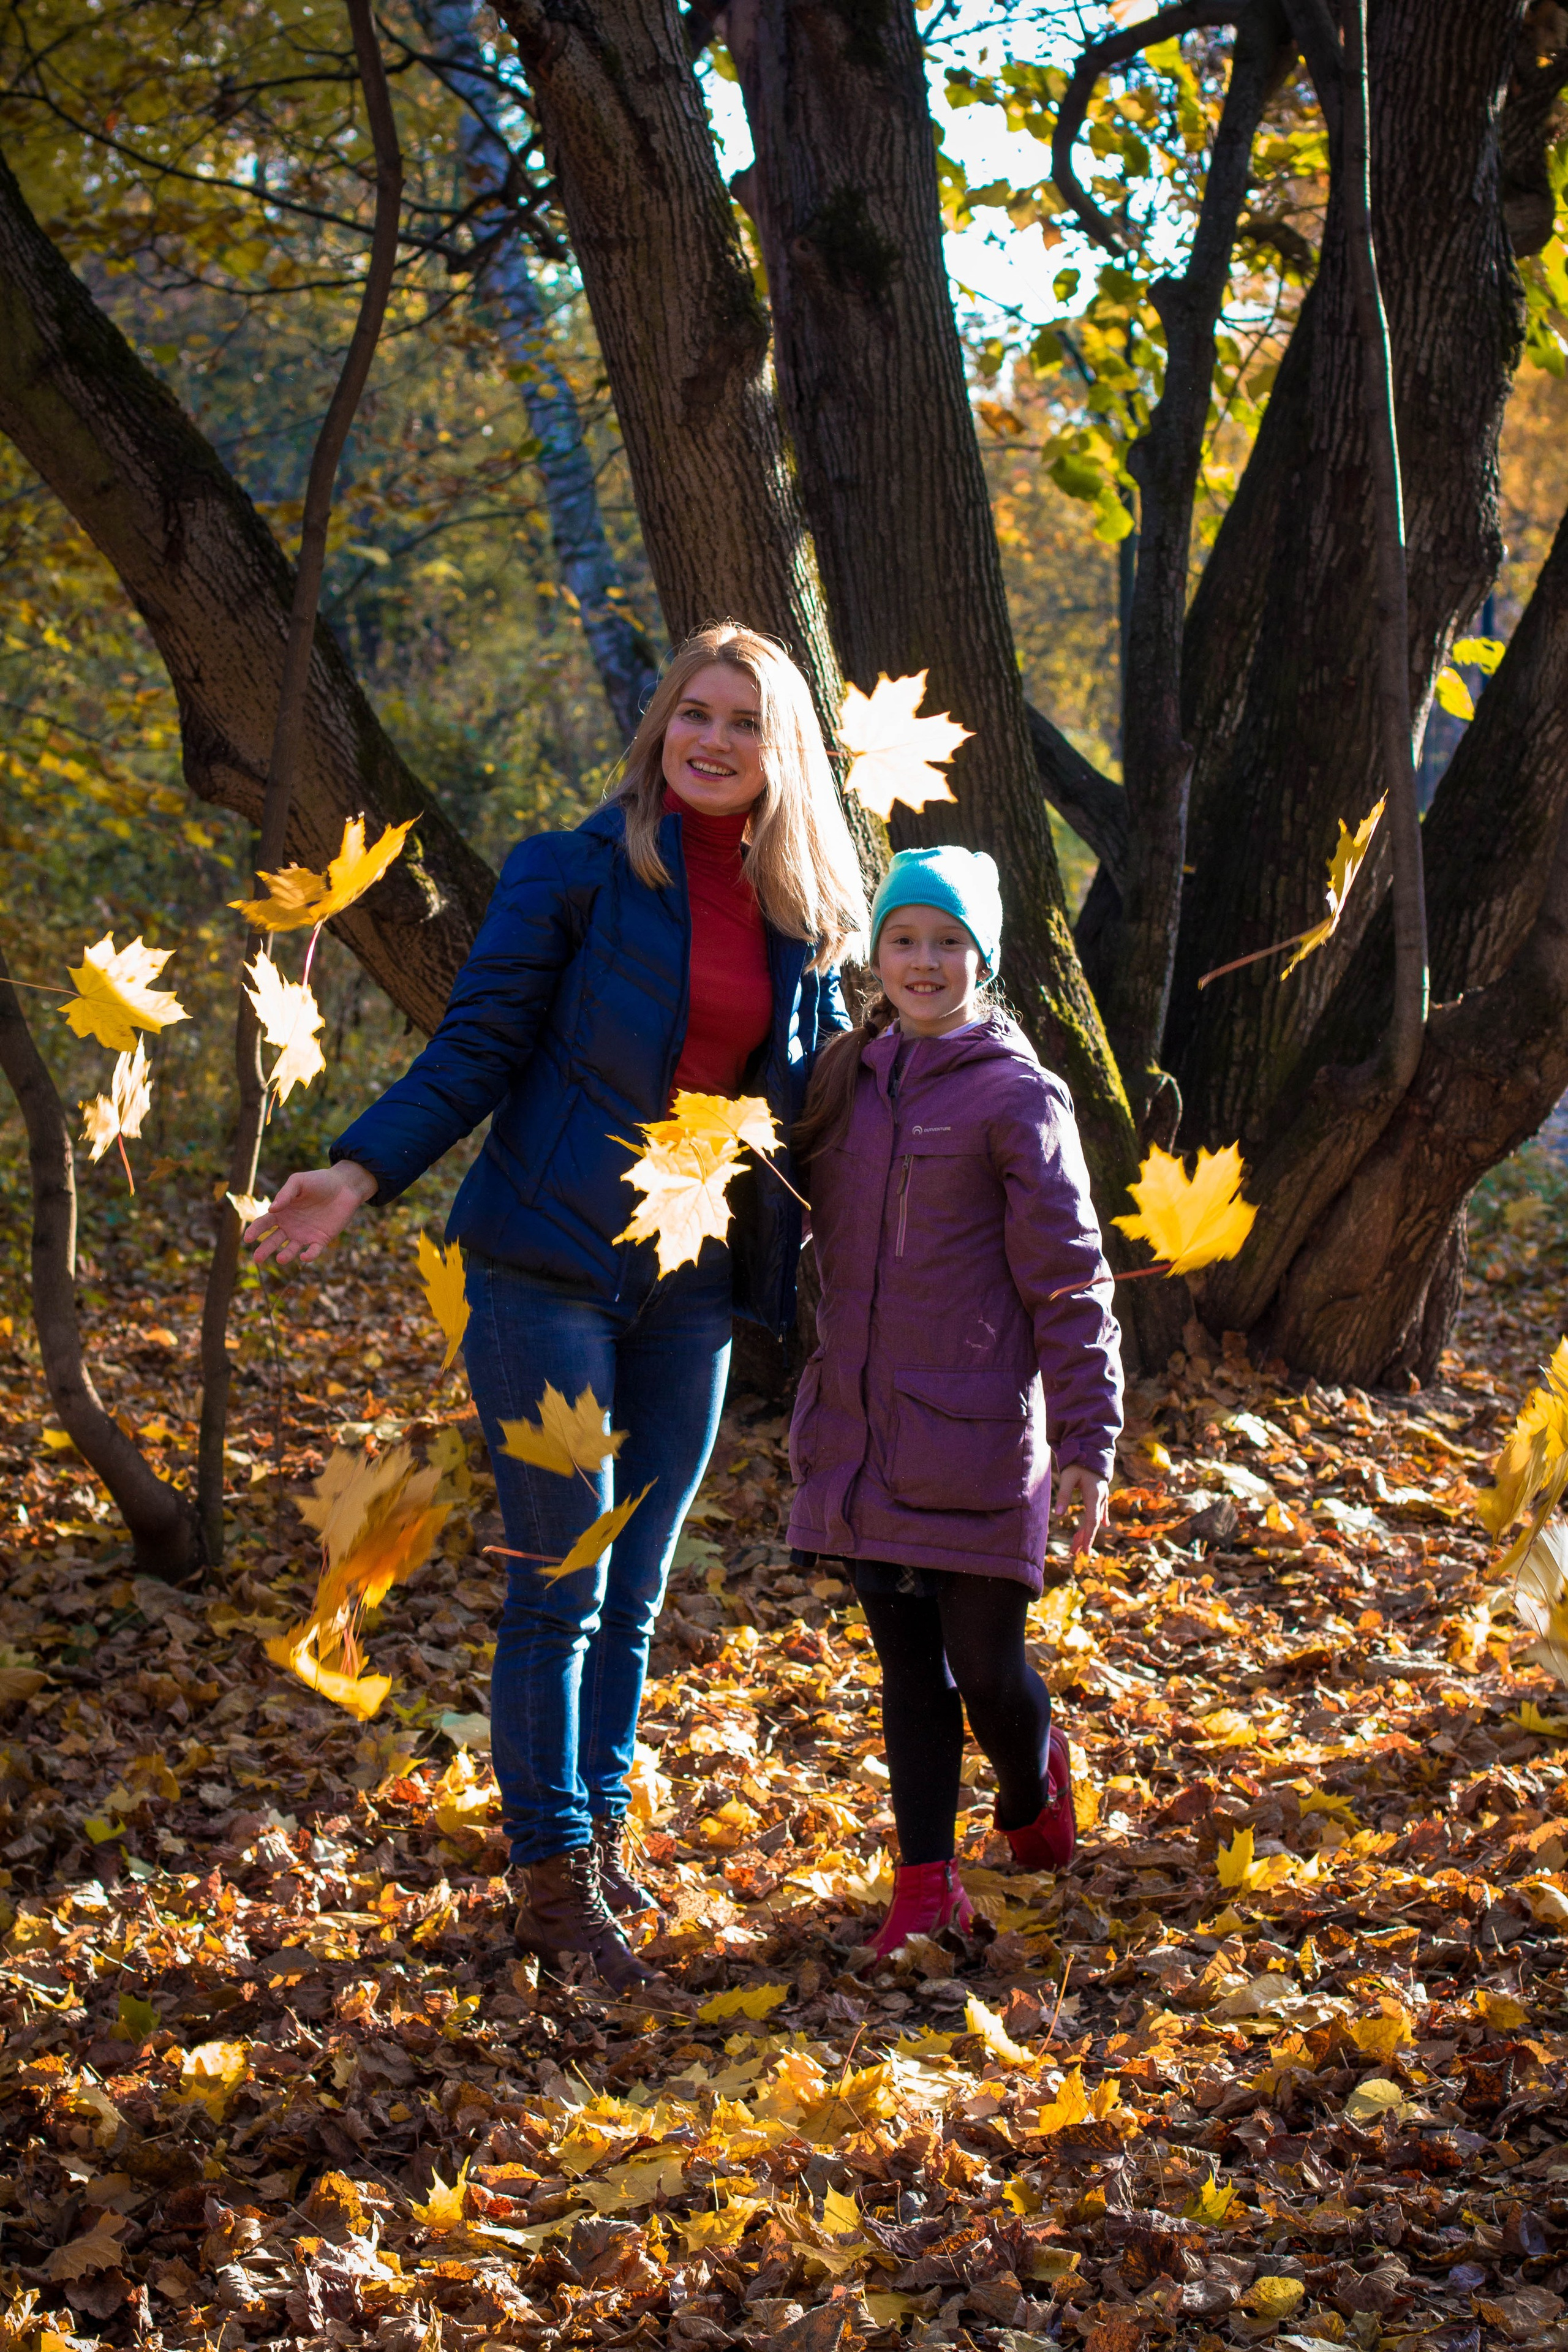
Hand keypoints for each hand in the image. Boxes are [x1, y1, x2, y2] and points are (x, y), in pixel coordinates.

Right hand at [247, 1162, 377, 1269]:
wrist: (345, 1186)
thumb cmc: (319, 1181)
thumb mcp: (299, 1182)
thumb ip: (285, 1194)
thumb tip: (271, 1209)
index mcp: (282, 1212)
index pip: (263, 1224)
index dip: (254, 1231)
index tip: (247, 1238)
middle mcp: (290, 1226)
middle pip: (273, 1240)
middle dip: (264, 1249)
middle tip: (256, 1258)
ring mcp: (305, 1234)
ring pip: (291, 1249)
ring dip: (285, 1255)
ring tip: (281, 1258)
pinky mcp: (321, 1239)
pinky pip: (313, 1251)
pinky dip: (309, 1255)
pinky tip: (304, 1256)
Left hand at [1054, 1463, 1107, 1557]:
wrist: (1091, 1448)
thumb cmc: (1078, 1462)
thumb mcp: (1068, 1477)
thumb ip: (1063, 1495)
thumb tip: (1057, 1515)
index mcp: (1094, 1496)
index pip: (1092, 1522)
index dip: (1088, 1537)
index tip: (1084, 1551)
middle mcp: (1101, 1498)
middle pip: (1093, 1524)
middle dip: (1084, 1539)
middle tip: (1075, 1553)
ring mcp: (1102, 1496)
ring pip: (1095, 1518)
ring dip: (1087, 1532)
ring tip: (1078, 1545)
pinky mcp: (1100, 1493)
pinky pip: (1100, 1510)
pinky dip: (1098, 1519)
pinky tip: (1103, 1525)